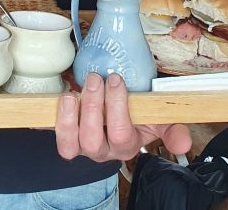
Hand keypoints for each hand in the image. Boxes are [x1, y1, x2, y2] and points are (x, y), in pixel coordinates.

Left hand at [54, 72, 190, 161]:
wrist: (118, 114)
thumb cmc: (137, 115)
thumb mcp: (158, 120)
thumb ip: (173, 130)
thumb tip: (184, 144)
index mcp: (125, 145)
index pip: (120, 133)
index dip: (116, 107)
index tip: (116, 79)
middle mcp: (101, 149)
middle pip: (91, 140)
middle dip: (92, 107)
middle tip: (95, 79)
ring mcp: (80, 143)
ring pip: (68, 144)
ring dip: (66, 118)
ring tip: (72, 94)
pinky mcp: (63, 133)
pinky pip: (50, 132)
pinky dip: (44, 121)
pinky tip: (43, 107)